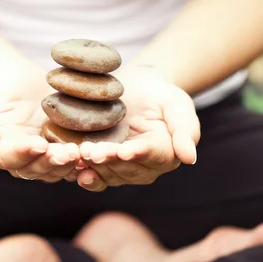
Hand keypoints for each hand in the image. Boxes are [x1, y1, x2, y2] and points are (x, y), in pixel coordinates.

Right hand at [0, 61, 79, 181]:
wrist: (14, 78)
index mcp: (0, 151)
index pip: (10, 158)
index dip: (24, 153)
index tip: (37, 145)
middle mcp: (25, 160)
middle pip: (38, 168)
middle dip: (53, 161)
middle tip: (67, 152)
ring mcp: (47, 155)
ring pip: (59, 167)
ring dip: (72, 162)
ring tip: (83, 152)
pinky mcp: (66, 144)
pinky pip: (77, 156)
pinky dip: (87, 156)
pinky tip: (97, 149)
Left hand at [75, 66, 199, 191]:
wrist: (138, 88)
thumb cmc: (162, 95)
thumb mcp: (178, 105)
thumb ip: (185, 130)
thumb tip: (190, 158)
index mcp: (165, 153)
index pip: (153, 156)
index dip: (138, 154)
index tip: (125, 150)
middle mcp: (144, 167)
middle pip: (127, 168)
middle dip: (110, 161)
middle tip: (93, 152)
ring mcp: (121, 169)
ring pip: (109, 173)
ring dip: (94, 166)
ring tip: (80, 154)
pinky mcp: (102, 165)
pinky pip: (93, 174)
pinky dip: (82, 172)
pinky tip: (72, 166)